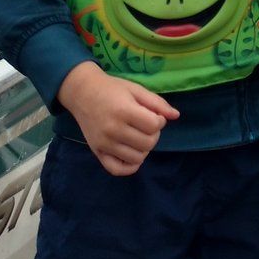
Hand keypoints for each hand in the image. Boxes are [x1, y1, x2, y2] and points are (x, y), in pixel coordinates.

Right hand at [58, 63, 177, 174]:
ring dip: (144, 149)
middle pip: (148, 143)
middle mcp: (113, 130)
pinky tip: (132, 153)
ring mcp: (104, 143)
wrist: (82, 92)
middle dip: (154, 134)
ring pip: (136, 158)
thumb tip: (176, 116)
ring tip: (138, 137)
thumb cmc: (111, 89)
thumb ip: (156, 103)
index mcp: (124, 111)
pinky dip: (129, 166)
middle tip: (146, 125)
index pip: (154, 125)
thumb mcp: (136, 89)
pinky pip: (117, 169)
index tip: (154, 115)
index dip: (160, 121)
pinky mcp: (97, 152)